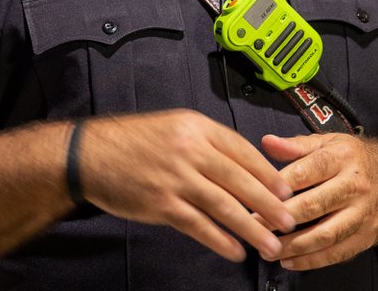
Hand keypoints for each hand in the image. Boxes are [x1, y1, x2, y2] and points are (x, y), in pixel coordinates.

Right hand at [77, 109, 295, 262]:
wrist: (88, 154)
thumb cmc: (131, 141)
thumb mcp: (173, 127)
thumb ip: (205, 142)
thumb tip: (241, 166)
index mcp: (195, 126)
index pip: (242, 149)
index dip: (267, 173)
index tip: (286, 189)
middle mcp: (189, 149)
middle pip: (240, 179)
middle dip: (269, 204)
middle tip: (289, 220)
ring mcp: (175, 177)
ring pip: (224, 205)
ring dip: (251, 228)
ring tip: (270, 244)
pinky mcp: (160, 204)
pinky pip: (198, 225)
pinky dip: (220, 240)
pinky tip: (235, 250)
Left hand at [262, 133, 377, 270]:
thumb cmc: (356, 159)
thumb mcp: (329, 142)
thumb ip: (296, 145)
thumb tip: (266, 142)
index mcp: (342, 157)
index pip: (306, 171)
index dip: (278, 186)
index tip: (253, 195)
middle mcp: (354, 185)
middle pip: (314, 205)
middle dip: (280, 219)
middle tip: (253, 225)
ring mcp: (363, 213)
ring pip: (326, 235)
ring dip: (294, 246)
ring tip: (269, 249)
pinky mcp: (367, 236)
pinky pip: (338, 253)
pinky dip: (312, 261)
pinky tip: (290, 262)